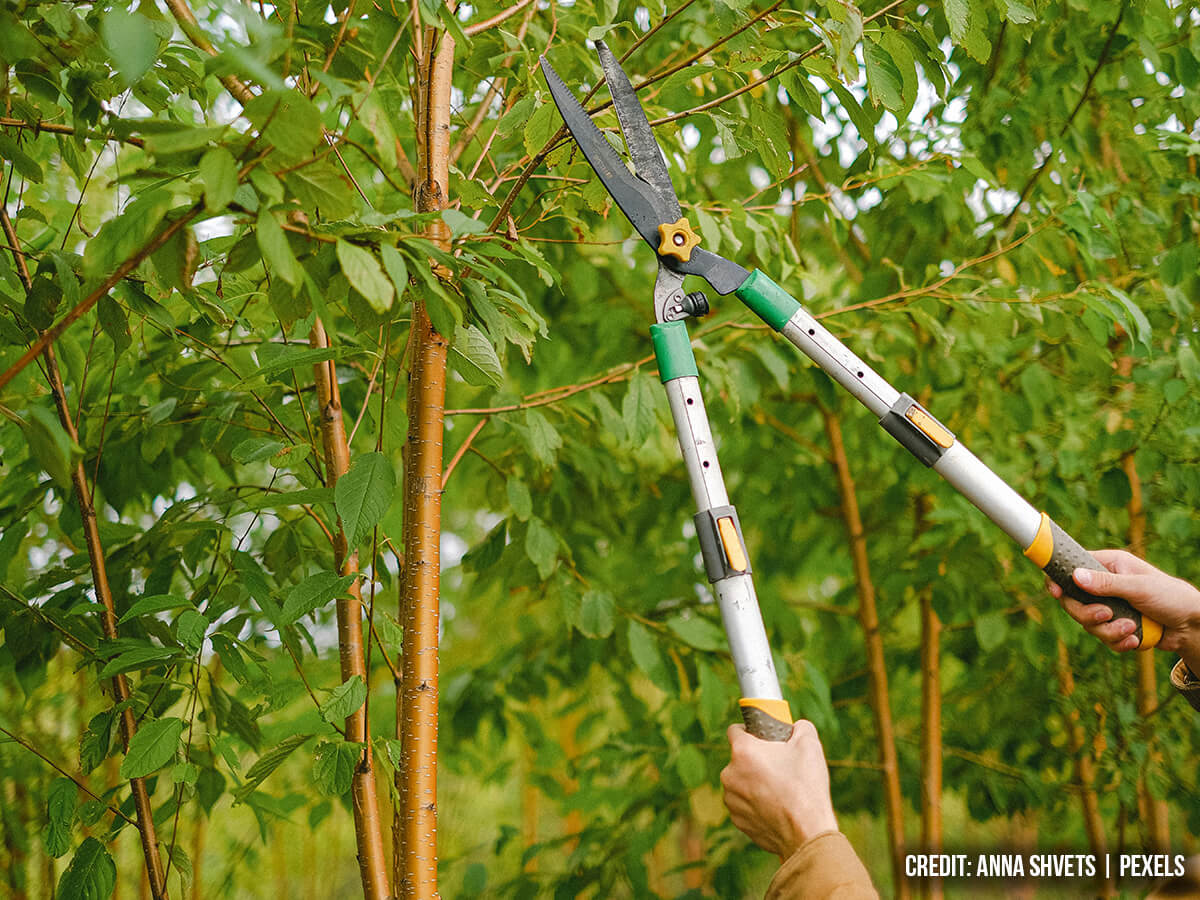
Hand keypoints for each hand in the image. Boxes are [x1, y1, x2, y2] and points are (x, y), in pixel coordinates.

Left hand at [720, 720, 837, 861]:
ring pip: (741, 782)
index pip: (735, 730)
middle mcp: (729, 774)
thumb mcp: (809, 744)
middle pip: (740, 758)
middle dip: (756, 760)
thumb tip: (796, 727)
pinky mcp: (737, 820)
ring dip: (755, 783)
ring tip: (780, 790)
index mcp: (742, 752)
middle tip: (780, 766)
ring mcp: (731, 799)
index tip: (764, 738)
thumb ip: (799, 727)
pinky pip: (744, 804)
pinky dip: (756, 804)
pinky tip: (776, 808)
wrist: (807, 834)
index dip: (750, 731)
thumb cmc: (806, 788)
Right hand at [1047, 549, 1199, 671]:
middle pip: (1073, 601)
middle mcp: (1105, 586)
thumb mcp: (1139, 588)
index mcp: (1109, 566)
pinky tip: (1135, 639)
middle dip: (1089, 614)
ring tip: (1132, 628)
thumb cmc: (1171, 597)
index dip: (1059, 579)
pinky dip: (1118, 642)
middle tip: (1107, 615)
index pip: (1072, 567)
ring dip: (1109, 631)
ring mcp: (1109, 607)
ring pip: (1088, 624)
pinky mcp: (1116, 627)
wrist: (1192, 626)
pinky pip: (1103, 638)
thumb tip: (1075, 576)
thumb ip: (1106, 584)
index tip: (1055, 592)